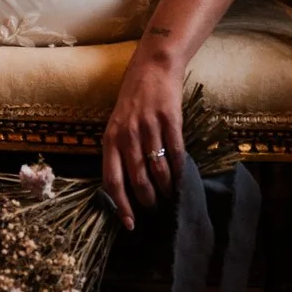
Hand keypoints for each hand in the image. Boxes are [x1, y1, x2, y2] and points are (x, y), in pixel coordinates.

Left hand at [100, 56, 185, 228]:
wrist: (153, 67)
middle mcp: (127, 135)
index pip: (111, 180)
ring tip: (170, 195)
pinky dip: (180, 170)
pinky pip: (176, 153)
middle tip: (155, 208)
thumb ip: (119, 150)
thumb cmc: (133, 99)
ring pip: (158, 170)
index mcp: (110, 138)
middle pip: (136, 180)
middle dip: (147, 200)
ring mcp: (149, 128)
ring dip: (165, 188)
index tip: (129, 223)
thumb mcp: (117, 124)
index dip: (120, 205)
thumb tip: (126, 184)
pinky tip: (182, 177)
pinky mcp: (170, 121)